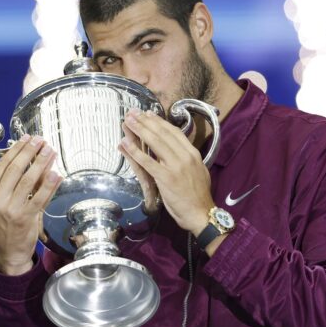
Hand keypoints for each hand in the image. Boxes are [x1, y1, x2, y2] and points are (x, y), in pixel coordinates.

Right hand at [0, 135, 62, 275]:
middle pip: (15, 169)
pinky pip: (40, 198)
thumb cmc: (6, 225)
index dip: (16, 149)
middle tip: (41, 140)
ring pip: (28, 180)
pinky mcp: (25, 218)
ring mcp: (11, 209)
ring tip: (50, 151)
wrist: (8, 253)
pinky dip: (49, 185)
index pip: (3, 165)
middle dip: (30, 152)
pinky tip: (56, 174)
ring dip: (41, 163)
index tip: (27, 139)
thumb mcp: (3, 203)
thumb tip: (33, 162)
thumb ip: (14, 184)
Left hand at [119, 109, 213, 233]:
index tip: (148, 114)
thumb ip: (187, 159)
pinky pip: (147, 162)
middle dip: (146, 121)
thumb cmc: (198, 195)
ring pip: (155, 143)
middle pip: (162, 134)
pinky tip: (125, 143)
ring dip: (139, 130)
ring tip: (127, 121)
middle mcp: (185, 156)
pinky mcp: (165, 178)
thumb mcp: (198, 171)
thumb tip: (176, 150)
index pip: (174, 132)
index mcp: (193, 154)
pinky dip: (135, 151)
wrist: (200, 213)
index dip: (159, 122)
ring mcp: (175, 166)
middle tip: (133, 112)